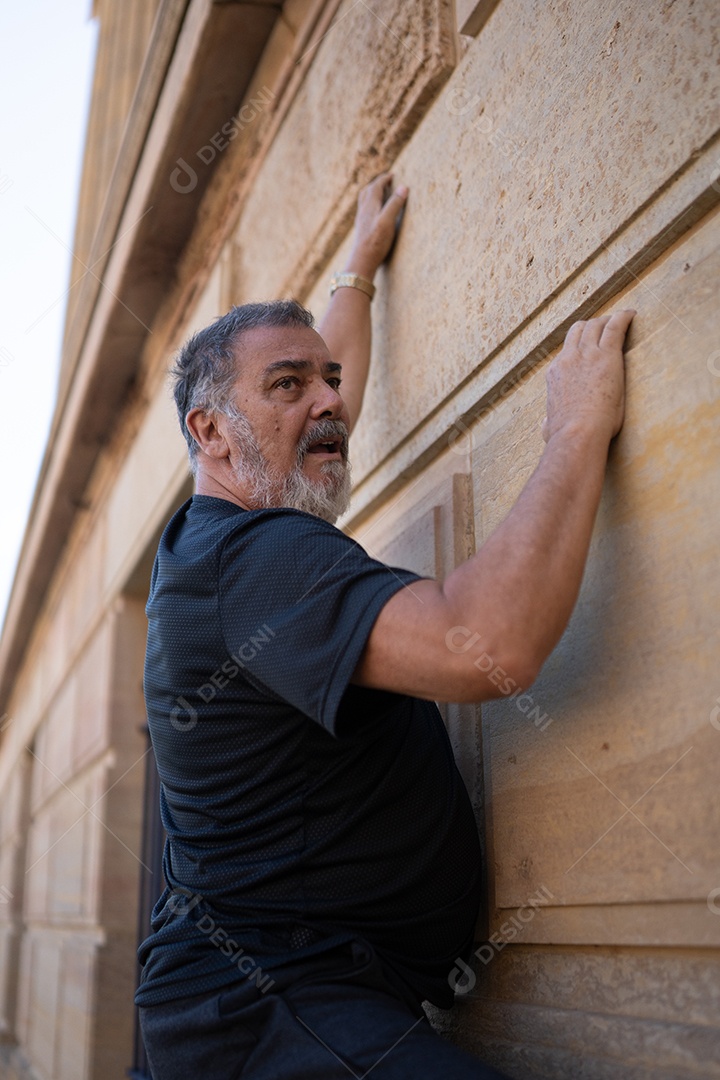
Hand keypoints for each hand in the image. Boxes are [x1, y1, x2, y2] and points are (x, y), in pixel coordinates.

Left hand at [345, 172, 408, 278]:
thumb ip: (395, 204)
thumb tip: (403, 187)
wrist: (362, 261)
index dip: (384, 179)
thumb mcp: (388, 221)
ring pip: (364, 200)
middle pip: (368, 191)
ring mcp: (361, 220)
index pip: (376, 186)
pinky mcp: (362, 229)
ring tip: (379, 192)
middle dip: (377, 184)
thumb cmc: (376, 242)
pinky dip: (370, 204)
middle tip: (386, 181)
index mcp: (370, 206)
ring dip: (371, 193)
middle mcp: (364, 210)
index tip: (392, 175)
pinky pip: (364, 210)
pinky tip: (373, 212)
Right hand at [543, 309, 635, 443]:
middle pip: (579, 330)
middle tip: (607, 326)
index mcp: (556, 373)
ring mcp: (586, 354)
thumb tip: (546, 425)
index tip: (591, 346)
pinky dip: (624, 317)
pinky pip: (615, 326)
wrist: (577, 433)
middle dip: (593, 325)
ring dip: (608, 321)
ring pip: (595, 325)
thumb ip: (548, 421)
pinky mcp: (606, 355)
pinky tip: (632, 314)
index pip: (567, 351)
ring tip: (621, 319)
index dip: (580, 345)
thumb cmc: (565, 436)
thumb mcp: (548, 426)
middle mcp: (569, 358)